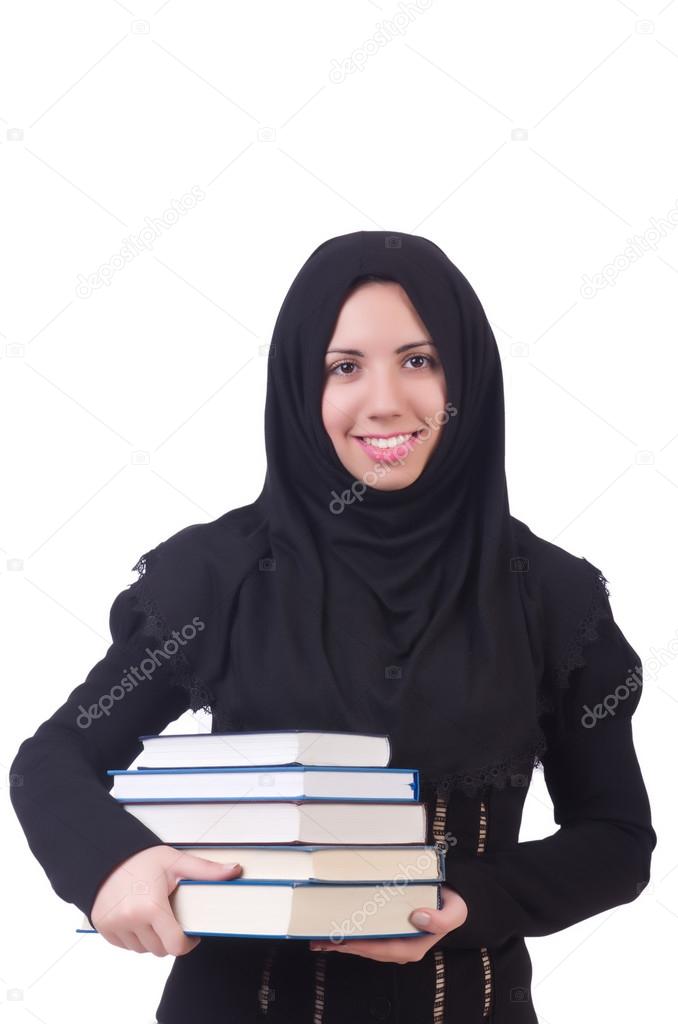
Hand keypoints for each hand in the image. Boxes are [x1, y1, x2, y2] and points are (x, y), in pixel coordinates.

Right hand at [90, 845, 241, 955]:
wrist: (105, 854)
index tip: (191, 933)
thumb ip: (206, 871)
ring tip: (153, 914)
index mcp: (151, 908)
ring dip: (151, 938)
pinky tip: (137, 917)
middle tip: (171, 915)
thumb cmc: (141, 858)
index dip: (188, 943)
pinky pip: (126, 945)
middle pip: (160, 949)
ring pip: (143, 949)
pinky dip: (134, 937)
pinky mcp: (103, 928)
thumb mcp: (176, 861)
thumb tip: (234, 870)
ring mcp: (114, 926)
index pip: (176, 946)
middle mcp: (131, 921)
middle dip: (170, 937)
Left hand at [308, 885, 467, 962]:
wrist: (453, 899)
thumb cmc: (451, 906)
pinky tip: (338, 932)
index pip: (382, 950)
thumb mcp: (454, 912)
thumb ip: (441, 920)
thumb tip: (417, 918)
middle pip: (369, 950)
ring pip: (366, 945)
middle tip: (321, 939)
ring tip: (322, 938)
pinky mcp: (391, 933)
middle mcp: (402, 948)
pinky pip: (369, 937)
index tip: (343, 940)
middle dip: (345, 946)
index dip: (361, 946)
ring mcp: (395, 941)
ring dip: (344, 942)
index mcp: (414, 946)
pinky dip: (352, 935)